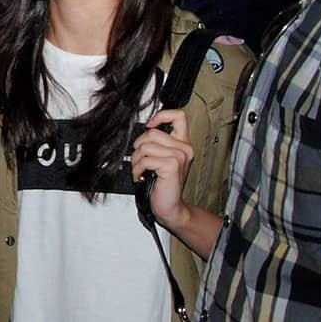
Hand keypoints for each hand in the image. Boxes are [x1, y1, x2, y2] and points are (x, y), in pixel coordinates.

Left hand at [131, 109, 193, 229]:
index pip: (178, 116)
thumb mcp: (160, 159)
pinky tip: (141, 176)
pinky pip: (145, 159)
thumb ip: (157, 143)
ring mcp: (179, 156)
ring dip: (137, 160)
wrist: (170, 206)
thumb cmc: (162, 184)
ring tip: (141, 170)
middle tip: (141, 161)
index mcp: (182, 143)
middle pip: (152, 132)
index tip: (150, 125)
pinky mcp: (172, 165)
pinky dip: (137, 169)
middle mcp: (184, 148)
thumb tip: (144, 129)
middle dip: (139, 147)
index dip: (161, 115)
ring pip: (146, 146)